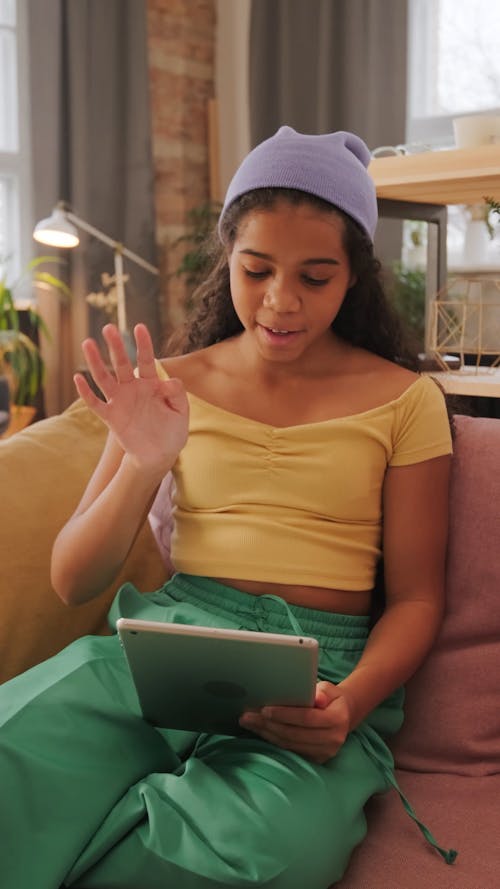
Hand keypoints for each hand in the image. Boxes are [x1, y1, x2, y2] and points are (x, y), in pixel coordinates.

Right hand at [74, 323, 188, 476]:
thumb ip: (177, 395)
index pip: (146, 360)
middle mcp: (133, 389)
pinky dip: (86, 392)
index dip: (143, 344)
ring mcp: (120, 402)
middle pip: (122, 364)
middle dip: (116, 346)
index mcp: (151, 385)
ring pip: (105, 378)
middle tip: (108, 328)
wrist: (159, 456)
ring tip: (87, 343)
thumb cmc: (172, 432)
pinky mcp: (111, 417)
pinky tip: (78, 378)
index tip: (139, 327)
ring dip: (95, 362)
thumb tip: (169, 381)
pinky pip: (96, 403)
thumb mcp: (181, 412)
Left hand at [239, 681, 352, 763]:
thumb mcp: (329, 689)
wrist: (343, 716)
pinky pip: (290, 750)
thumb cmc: (330, 698)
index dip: (285, 714)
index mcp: (337, 719)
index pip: (307, 718)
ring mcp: (324, 753)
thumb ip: (321, 692)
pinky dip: (273, 741)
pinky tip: (260, 731)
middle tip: (247, 716)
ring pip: (289, 744)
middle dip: (268, 725)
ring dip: (266, 734)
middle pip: (294, 734)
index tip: (265, 709)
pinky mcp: (316, 759)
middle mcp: (333, 739)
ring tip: (249, 722)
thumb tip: (316, 697)